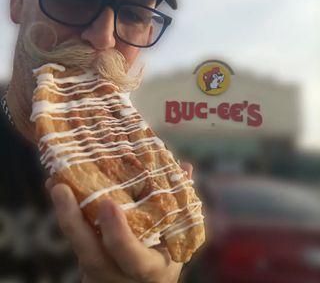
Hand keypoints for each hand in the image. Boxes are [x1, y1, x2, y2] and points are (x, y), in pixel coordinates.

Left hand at [45, 161, 192, 282]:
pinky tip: (58, 188)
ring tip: (55, 183)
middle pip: (90, 254)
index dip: (119, 233)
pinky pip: (74, 239)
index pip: (131, 256)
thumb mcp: (176, 242)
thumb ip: (180, 206)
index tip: (109, 204)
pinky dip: (66, 214)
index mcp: (147, 269)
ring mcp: (97, 271)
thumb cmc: (163, 259)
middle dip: (73, 222)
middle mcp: (117, 274)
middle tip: (61, 188)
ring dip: (64, 213)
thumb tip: (186, 167)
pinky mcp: (86, 262)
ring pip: (77, 245)